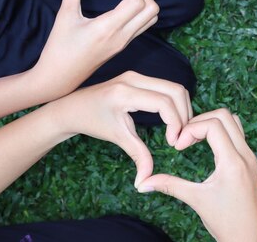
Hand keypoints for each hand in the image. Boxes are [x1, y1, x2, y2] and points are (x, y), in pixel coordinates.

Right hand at [31, 0, 158, 101]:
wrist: (59, 78)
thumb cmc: (59, 49)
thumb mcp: (65, 17)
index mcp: (109, 29)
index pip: (137, 3)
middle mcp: (122, 37)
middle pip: (152, 10)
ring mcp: (124, 42)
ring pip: (151, 19)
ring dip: (143, 2)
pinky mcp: (122, 45)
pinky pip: (142, 26)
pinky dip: (139, 11)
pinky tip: (121, 5)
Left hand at [52, 71, 192, 186]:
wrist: (72, 108)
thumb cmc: (91, 122)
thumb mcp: (116, 137)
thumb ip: (137, 155)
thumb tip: (146, 180)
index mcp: (126, 92)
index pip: (164, 103)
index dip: (175, 123)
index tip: (173, 143)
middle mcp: (134, 78)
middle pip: (176, 90)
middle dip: (185, 115)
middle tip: (183, 138)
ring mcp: (137, 75)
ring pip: (174, 87)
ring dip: (183, 109)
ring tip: (179, 131)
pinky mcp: (140, 78)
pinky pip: (166, 87)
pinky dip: (175, 104)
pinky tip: (173, 122)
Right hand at [139, 109, 256, 241]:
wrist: (249, 238)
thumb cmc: (226, 222)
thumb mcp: (195, 200)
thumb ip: (169, 185)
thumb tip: (143, 183)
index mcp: (232, 162)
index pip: (213, 125)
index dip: (191, 129)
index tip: (178, 146)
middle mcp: (245, 154)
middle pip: (224, 115)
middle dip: (199, 120)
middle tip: (184, 139)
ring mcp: (250, 156)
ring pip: (233, 120)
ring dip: (211, 122)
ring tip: (193, 138)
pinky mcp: (249, 160)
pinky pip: (237, 132)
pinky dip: (220, 130)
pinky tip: (205, 145)